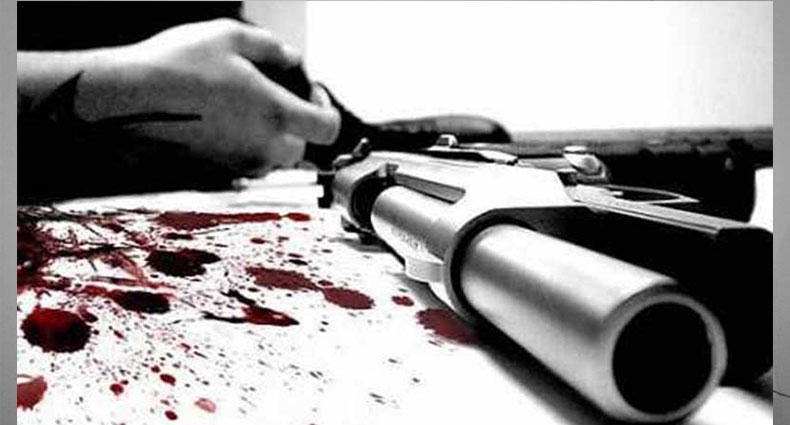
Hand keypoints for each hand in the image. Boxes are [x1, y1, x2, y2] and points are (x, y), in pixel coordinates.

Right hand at [73, 19, 339, 172]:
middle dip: (296, 123)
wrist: (125, 100)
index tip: (311, 94)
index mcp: (275, 115)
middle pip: (302, 146)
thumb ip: (272, 48)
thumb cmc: (175, 67)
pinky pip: (245, 163)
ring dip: (271, 136)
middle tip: (276, 97)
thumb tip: (291, 59)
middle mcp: (263, 147)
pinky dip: (244, 145)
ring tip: (244, 107)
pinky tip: (221, 120)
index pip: (328, 128)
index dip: (326, 109)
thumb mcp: (230, 37)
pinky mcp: (217, 173)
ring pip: (274, 158)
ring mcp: (239, 165)